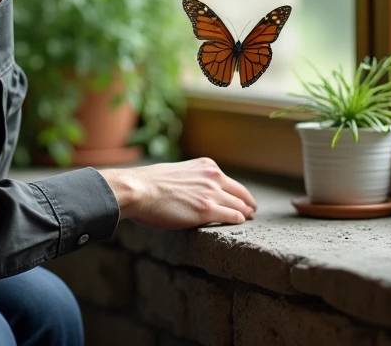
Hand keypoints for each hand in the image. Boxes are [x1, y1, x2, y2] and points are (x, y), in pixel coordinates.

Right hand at [98, 158, 256, 227]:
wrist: (138, 190)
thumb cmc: (149, 184)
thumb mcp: (178, 171)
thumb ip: (192, 178)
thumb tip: (193, 189)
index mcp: (206, 166)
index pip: (231, 182)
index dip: (240, 194)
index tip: (244, 201)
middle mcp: (212, 177)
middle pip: (241, 194)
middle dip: (248, 205)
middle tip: (252, 213)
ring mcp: (211, 193)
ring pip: (240, 207)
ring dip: (245, 215)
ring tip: (248, 220)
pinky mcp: (207, 210)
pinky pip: (233, 217)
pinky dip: (238, 221)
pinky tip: (238, 224)